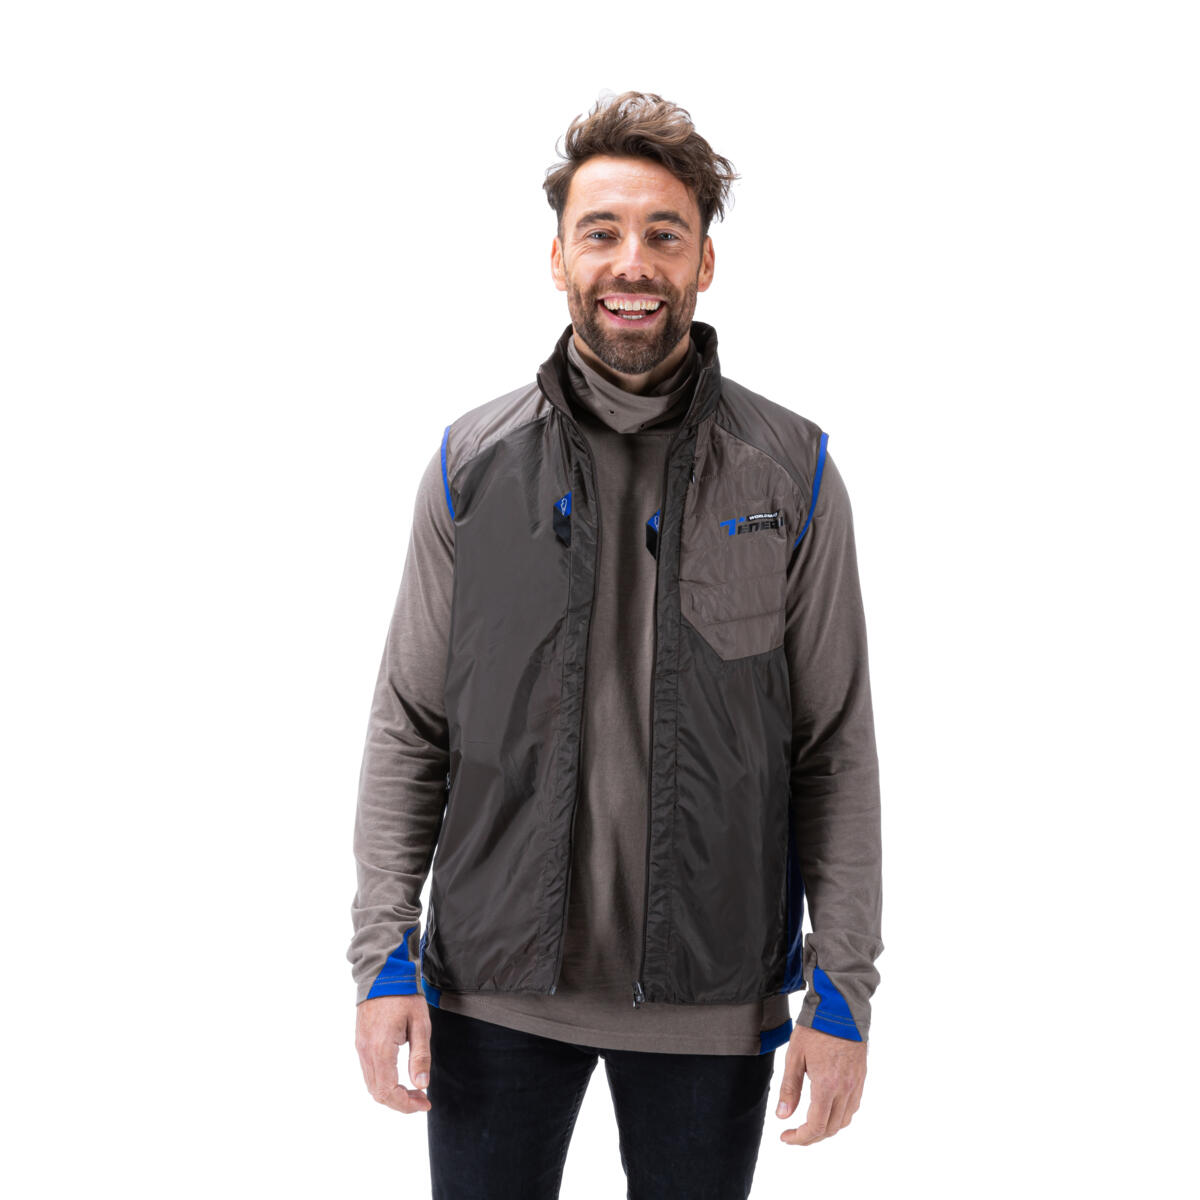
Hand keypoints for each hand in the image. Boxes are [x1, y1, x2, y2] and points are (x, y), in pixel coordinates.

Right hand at [355, 994, 432, 1112]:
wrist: (383, 973)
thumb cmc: (405, 996)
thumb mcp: (421, 1024)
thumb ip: (420, 1056)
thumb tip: (421, 1085)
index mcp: (381, 1049)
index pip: (388, 1091)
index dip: (406, 1104)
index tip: (425, 1101)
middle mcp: (366, 1052)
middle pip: (378, 1093)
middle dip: (401, 1102)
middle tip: (422, 1098)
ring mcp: (361, 1048)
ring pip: (372, 1085)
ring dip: (392, 1093)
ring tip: (414, 1090)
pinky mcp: (360, 1043)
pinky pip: (369, 1072)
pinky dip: (384, 1082)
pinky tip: (400, 1077)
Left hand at [775, 1024, 866, 1144]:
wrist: (841, 1007)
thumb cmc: (815, 1028)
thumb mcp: (795, 1056)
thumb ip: (790, 1088)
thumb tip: (783, 1116)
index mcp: (826, 1086)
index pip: (815, 1126)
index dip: (800, 1138)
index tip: (786, 1137)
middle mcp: (845, 1089)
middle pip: (830, 1128)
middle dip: (811, 1136)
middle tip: (793, 1133)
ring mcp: (856, 1084)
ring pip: (844, 1121)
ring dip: (826, 1128)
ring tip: (808, 1123)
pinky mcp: (861, 1077)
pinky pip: (853, 1107)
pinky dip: (840, 1116)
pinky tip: (827, 1108)